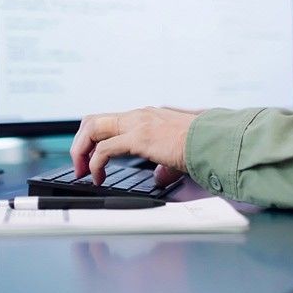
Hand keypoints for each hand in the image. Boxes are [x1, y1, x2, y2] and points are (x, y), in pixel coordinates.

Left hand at [70, 107, 199, 184]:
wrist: (212, 141)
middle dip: (80, 144)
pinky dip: (95, 164)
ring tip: (83, 173)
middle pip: (93, 120)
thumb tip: (158, 176)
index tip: (89, 159)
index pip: (109, 120)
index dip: (93, 139)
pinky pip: (104, 148)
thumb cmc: (200, 145)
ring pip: (92, 128)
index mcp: (146, 116)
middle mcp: (139, 115)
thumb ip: (164, 164)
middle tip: (80, 166)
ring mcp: (138, 123)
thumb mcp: (176, 153)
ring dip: (81, 152)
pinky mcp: (139, 137)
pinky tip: (99, 178)